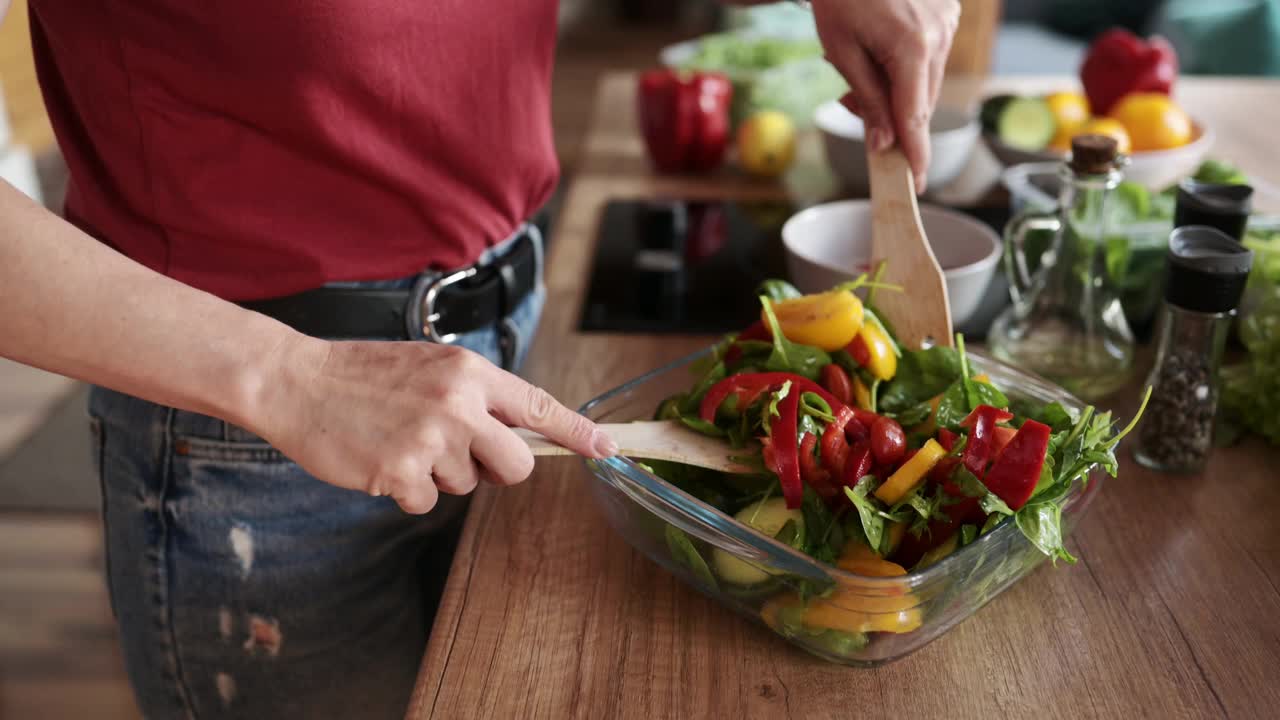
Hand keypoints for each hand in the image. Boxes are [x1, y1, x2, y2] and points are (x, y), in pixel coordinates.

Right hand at [250, 336, 616, 513]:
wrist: (297, 381)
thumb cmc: (364, 375)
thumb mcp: (430, 367)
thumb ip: (473, 396)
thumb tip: (512, 431)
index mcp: (470, 373)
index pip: (538, 404)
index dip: (578, 432)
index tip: (608, 449)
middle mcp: (458, 405)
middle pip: (517, 464)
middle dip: (499, 470)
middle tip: (464, 457)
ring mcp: (430, 440)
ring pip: (468, 485)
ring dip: (441, 475)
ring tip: (403, 442)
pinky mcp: (401, 472)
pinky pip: (427, 502)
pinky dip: (406, 491)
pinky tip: (382, 461)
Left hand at [811, 0, 960, 191]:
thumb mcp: (843, 52)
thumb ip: (868, 100)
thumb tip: (883, 144)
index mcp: (912, 48)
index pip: (915, 117)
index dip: (915, 154)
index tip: (915, 184)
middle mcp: (940, 36)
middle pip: (922, 101)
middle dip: (892, 116)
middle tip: (854, 104)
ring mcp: (948, 22)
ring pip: (927, 81)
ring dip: (898, 91)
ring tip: (861, 72)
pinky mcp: (948, 13)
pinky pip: (931, 56)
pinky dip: (908, 67)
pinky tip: (880, 51)